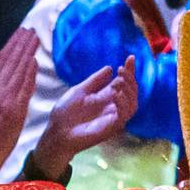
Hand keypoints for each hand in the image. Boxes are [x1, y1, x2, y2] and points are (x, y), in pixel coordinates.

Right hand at [0, 27, 40, 176]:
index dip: (10, 45)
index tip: (18, 32)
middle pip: (12, 63)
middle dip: (22, 45)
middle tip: (30, 30)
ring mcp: (9, 101)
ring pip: (21, 72)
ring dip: (28, 54)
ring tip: (34, 40)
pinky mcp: (19, 112)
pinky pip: (26, 88)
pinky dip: (30, 74)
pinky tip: (34, 63)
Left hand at [33, 57, 134, 178]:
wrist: (57, 131)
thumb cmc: (65, 113)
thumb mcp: (79, 90)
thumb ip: (95, 80)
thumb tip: (109, 68)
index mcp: (105, 97)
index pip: (123, 83)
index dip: (129, 71)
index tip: (131, 58)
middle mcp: (112, 107)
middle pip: (132, 92)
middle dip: (130, 79)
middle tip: (121, 70)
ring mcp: (112, 118)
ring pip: (133, 104)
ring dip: (129, 90)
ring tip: (119, 81)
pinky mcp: (111, 127)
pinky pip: (123, 116)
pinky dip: (123, 104)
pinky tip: (115, 95)